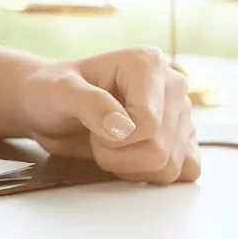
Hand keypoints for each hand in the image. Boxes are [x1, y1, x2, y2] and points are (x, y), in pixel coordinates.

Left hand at [18, 46, 198, 183]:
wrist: (51, 108)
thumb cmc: (53, 93)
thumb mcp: (60, 92)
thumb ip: (90, 104)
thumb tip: (123, 128)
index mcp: (149, 63)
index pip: (148, 123)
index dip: (115, 139)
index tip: (92, 126)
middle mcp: (173, 84)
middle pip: (159, 149)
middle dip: (118, 156)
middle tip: (97, 137)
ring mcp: (181, 113)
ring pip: (170, 166)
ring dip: (131, 168)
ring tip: (111, 145)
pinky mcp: (183, 138)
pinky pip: (186, 171)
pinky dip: (153, 175)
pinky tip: (131, 159)